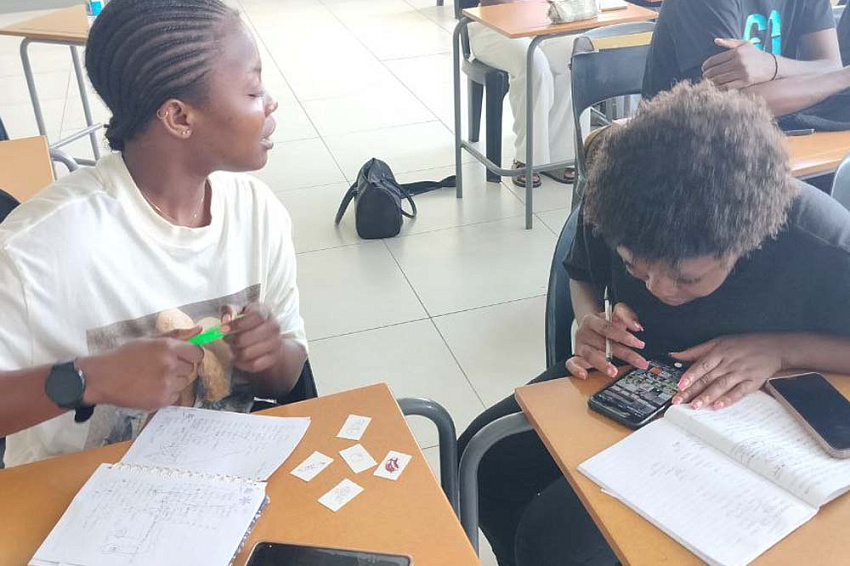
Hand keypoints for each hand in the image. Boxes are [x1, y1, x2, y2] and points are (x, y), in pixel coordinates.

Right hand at [80, 330, 204, 410]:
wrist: (103, 377)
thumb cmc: (125, 356)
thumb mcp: (150, 339)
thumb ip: (177, 334)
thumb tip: (199, 330)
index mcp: (168, 347)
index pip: (197, 353)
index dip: (191, 356)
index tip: (184, 358)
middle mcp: (170, 365)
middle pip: (190, 369)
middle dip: (179, 368)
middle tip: (160, 368)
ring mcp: (166, 383)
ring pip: (184, 383)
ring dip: (174, 381)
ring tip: (154, 378)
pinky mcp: (161, 399)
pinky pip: (175, 396)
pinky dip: (167, 393)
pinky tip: (151, 388)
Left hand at [222, 303, 283, 373]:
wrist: (269, 337)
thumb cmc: (249, 322)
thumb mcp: (240, 311)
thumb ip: (230, 311)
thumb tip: (226, 318)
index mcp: (264, 311)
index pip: (255, 317)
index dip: (237, 323)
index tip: (222, 329)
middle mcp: (273, 326)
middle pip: (248, 337)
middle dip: (233, 341)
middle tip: (227, 340)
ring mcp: (275, 343)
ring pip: (248, 353)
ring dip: (236, 353)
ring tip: (234, 348)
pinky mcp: (273, 358)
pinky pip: (253, 365)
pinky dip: (243, 364)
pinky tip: (240, 358)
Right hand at [565, 303, 647, 378]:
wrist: (591, 328)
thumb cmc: (606, 324)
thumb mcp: (615, 316)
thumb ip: (626, 316)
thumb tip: (636, 326)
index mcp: (591, 320)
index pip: (606, 327)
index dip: (623, 335)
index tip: (639, 343)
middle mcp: (583, 333)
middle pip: (603, 344)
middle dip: (625, 354)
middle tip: (640, 362)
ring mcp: (580, 346)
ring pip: (590, 355)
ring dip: (602, 364)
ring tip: (614, 372)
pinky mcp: (577, 358)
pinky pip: (572, 364)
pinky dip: (576, 370)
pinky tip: (584, 375)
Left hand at [671, 334, 785, 409]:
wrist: (774, 347)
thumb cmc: (743, 344)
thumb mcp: (719, 342)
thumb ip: (696, 351)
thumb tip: (675, 355)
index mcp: (719, 352)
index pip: (701, 365)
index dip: (689, 376)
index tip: (679, 386)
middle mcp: (729, 363)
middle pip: (708, 378)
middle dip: (692, 390)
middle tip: (679, 401)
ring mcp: (741, 373)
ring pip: (721, 386)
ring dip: (707, 396)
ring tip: (695, 405)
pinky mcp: (752, 382)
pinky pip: (739, 392)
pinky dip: (728, 399)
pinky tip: (718, 406)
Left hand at [702, 38, 776, 89]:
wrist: (770, 65)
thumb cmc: (754, 54)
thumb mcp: (744, 44)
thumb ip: (729, 42)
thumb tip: (715, 40)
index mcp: (736, 52)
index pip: (715, 60)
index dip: (706, 65)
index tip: (703, 68)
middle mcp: (739, 62)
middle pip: (715, 71)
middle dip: (707, 74)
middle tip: (705, 75)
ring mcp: (742, 73)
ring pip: (719, 79)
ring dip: (712, 81)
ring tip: (709, 81)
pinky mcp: (745, 82)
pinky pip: (727, 86)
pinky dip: (719, 87)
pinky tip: (717, 86)